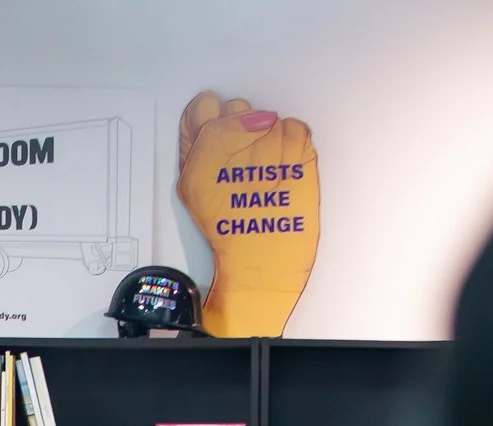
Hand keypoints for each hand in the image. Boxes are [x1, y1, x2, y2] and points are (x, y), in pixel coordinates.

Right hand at [175, 91, 319, 336]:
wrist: (263, 256)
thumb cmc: (228, 229)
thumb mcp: (192, 190)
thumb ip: (193, 149)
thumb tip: (205, 122)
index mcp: (205, 146)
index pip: (207, 103)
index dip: (214, 118)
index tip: (220, 135)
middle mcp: (238, 138)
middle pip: (239, 107)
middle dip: (241, 128)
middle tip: (244, 157)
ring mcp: (272, 141)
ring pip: (269, 118)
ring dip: (267, 138)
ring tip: (265, 169)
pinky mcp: (300, 150)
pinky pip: (295, 128)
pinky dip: (292, 143)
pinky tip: (283, 167)